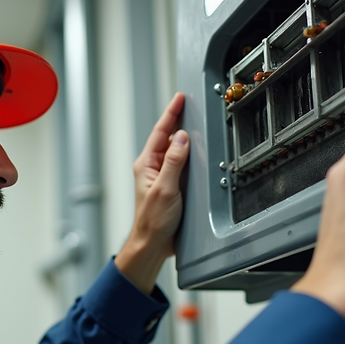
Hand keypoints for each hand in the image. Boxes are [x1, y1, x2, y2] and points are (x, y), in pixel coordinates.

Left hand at [115, 92, 189, 293]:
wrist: (153, 245)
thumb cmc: (153, 222)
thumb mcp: (165, 189)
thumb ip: (174, 162)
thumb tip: (181, 138)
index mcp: (146, 165)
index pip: (160, 132)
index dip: (171, 113)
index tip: (179, 98)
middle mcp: (153, 168)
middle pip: (167, 138)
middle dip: (178, 119)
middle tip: (189, 103)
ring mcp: (162, 177)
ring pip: (175, 151)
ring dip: (184, 137)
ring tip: (194, 121)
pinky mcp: (171, 187)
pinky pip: (181, 165)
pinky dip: (190, 155)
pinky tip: (197, 152)